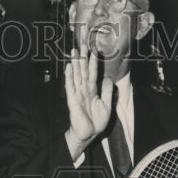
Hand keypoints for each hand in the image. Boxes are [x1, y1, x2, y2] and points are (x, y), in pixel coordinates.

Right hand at [64, 33, 112, 157]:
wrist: (89, 134)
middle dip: (83, 57)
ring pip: (76, 75)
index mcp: (92, 90)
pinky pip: (71, 87)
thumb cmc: (96, 122)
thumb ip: (107, 92)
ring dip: (75, 63)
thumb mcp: (107, 105)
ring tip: (74, 51)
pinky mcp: (73, 100)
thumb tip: (108, 79)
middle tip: (82, 42)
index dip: (94, 61)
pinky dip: (69, 77)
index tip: (94, 48)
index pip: (93, 72)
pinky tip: (69, 67)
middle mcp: (84, 89)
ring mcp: (77, 94)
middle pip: (83, 70)